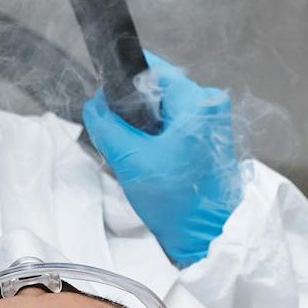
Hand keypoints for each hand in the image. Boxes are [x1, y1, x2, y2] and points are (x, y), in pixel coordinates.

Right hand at [82, 54, 240, 269]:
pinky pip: (175, 125)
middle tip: (117, 135)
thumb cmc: (178, 202)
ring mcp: (214, 122)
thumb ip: (105, 124)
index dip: (122, 80)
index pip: (151, 69)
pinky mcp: (211, 139)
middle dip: (132, 109)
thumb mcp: (130, 160)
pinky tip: (149, 159)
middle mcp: (210, 105)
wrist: (209, 238)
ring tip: (132, 151)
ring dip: (144, 126)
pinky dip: (158, 137)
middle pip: (157, 90)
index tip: (104, 99)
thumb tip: (93, 103)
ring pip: (164, 109)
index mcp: (197, 101)